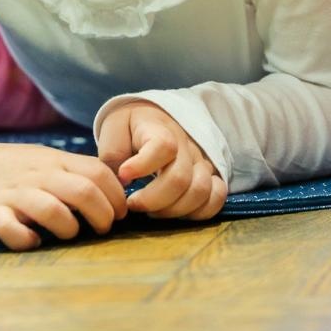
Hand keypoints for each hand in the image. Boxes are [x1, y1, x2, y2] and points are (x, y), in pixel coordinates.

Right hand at [0, 142, 127, 250]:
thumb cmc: (20, 171)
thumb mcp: (51, 162)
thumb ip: (82, 173)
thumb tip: (123, 196)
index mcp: (56, 162)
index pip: (98, 173)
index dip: (116, 197)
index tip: (119, 214)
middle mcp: (38, 175)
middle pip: (83, 192)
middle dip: (102, 216)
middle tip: (101, 229)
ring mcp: (14, 194)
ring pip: (50, 209)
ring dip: (68, 227)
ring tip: (69, 233)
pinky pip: (8, 227)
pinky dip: (24, 238)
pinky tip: (32, 241)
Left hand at [97, 102, 225, 220]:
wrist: (152, 117)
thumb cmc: (131, 127)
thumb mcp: (114, 128)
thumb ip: (113, 153)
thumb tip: (122, 181)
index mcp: (160, 130)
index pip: (163, 146)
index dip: (142, 165)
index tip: (123, 176)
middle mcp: (186, 146)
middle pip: (180, 178)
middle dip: (153, 199)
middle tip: (132, 204)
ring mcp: (201, 161)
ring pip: (200, 190)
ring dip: (174, 209)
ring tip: (152, 211)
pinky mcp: (210, 175)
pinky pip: (217, 197)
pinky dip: (200, 212)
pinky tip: (176, 213)